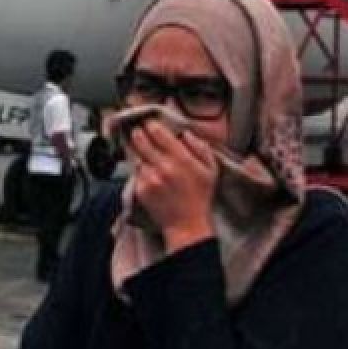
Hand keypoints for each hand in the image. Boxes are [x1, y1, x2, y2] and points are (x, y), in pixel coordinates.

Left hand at [129, 121, 218, 252]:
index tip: (150, 123)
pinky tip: (151, 176)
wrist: (186, 224)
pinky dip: (141, 171)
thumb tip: (185, 133)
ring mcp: (149, 178)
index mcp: (180, 158)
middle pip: (140, 140)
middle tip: (139, 131)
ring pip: (137, 156)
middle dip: (139, 133)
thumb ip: (200, 147)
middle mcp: (162, 166)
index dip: (151, 125)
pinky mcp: (140, 189)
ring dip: (141, 154)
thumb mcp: (211, 169)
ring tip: (150, 159)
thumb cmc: (200, 196)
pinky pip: (136, 173)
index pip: (157, 132)